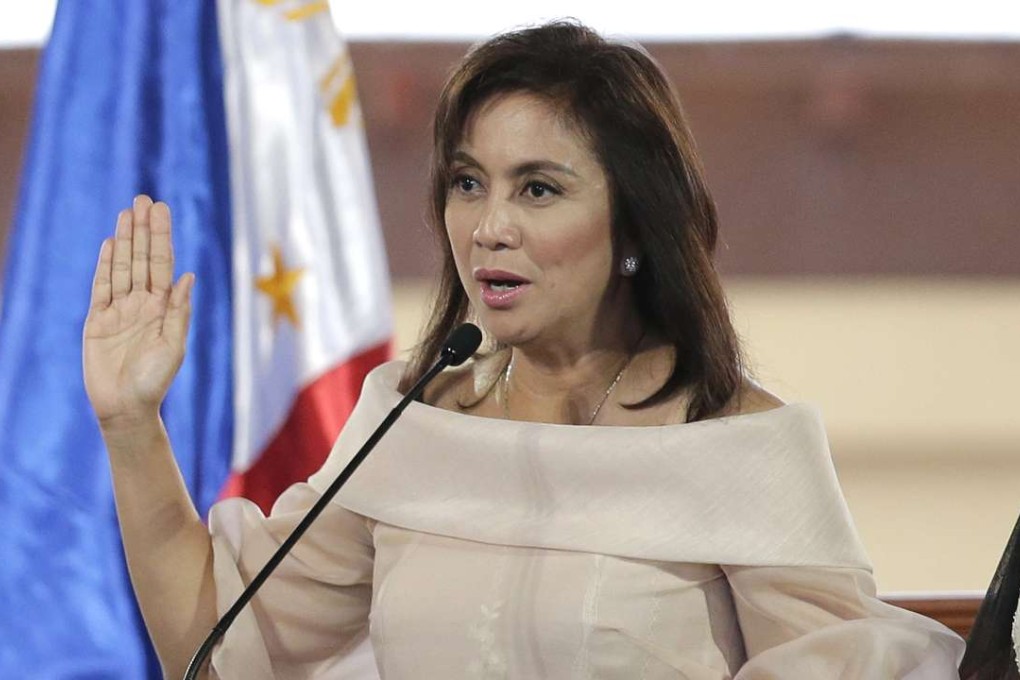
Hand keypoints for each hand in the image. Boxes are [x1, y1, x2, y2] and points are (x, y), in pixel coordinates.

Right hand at [83, 195, 193, 424]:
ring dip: (125, 239)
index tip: (162, 210)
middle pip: (142, 258)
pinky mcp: (98, 320)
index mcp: (163, 307)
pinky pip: (101, 287)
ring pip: (122, 266)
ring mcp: (119, 309)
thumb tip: (188, 276)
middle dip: (143, 229)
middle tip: (144, 198)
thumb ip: (179, 311)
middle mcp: (142, 303)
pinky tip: (110, 244)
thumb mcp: (174, 345)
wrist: (127, 406)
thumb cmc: (156, 380)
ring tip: (128, 211)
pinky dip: (105, 265)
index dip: (161, 237)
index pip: (162, 264)